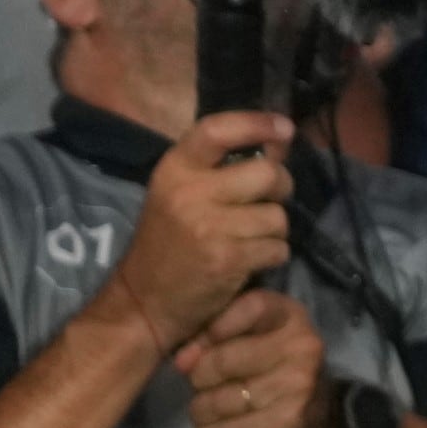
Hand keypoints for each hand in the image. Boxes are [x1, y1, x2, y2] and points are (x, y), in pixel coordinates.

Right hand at [95, 114, 294, 349]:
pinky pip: (277, 248)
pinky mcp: (227, 259)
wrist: (141, 303)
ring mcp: (208, 226)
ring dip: (274, 231)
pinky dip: (272, 256)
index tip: (284, 128)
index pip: (217, 130)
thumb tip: (280, 142)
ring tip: (249, 240)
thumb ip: (221, 170)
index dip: (256, 124)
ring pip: (277, 216)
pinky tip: (248, 262)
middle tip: (270, 201)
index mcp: (174, 170)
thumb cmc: (167, 245)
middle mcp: (189, 192)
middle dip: (281, 187)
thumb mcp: (180, 196)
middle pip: (267, 173)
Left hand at [174, 289, 331, 427]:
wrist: (317, 418)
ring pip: (221, 400)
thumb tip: (182, 361)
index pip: (250, 307)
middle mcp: (302, 345)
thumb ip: (213, 335)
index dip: (213, 329)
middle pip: (223, 360)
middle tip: (199, 385)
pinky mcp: (289, 420)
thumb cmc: (269, 367)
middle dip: (199, 378)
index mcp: (290, 316)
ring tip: (203, 411)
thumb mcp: (249, 337)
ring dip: (201, 410)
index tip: (192, 352)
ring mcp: (298, 384)